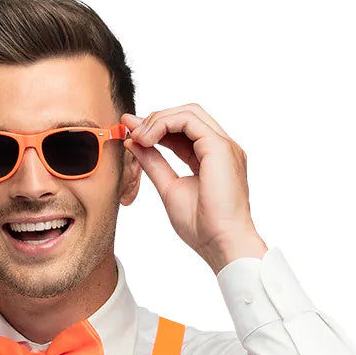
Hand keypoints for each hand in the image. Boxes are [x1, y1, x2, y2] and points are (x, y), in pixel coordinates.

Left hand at [122, 105, 266, 271]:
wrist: (220, 242)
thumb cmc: (202, 226)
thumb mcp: (169, 188)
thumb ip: (154, 164)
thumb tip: (134, 143)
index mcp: (213, 159)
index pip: (183, 131)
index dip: (156, 127)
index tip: (131, 129)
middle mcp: (221, 148)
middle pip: (187, 116)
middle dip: (156, 119)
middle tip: (132, 130)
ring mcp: (224, 145)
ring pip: (188, 113)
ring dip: (158, 120)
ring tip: (138, 137)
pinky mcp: (219, 146)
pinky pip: (188, 120)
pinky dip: (164, 124)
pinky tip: (147, 139)